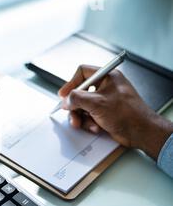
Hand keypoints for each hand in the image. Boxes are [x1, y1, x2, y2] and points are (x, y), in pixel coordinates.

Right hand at [58, 65, 172, 159]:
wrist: (141, 132)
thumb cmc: (128, 114)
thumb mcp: (97, 103)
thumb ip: (77, 98)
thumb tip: (66, 100)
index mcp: (107, 77)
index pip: (83, 73)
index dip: (71, 83)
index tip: (63, 95)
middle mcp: (106, 87)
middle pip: (80, 92)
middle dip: (74, 106)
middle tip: (71, 113)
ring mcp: (105, 101)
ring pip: (82, 106)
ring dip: (81, 117)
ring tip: (83, 124)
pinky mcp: (104, 114)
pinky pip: (88, 116)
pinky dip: (88, 123)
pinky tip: (95, 127)